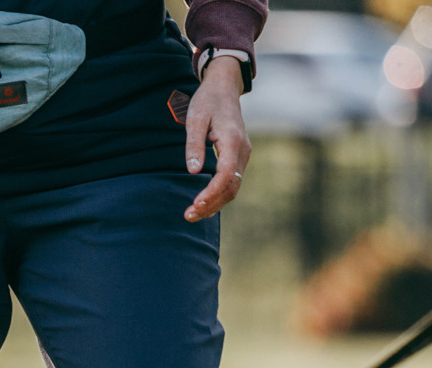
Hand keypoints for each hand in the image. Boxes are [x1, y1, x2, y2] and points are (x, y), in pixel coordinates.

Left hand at [184, 54, 250, 221]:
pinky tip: (203, 203)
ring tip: (193, 214)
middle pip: (232, 187)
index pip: (225, 175)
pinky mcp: (238, 156)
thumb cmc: (208, 101)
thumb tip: (193, 171)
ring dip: (215, 203)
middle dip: (212, 204)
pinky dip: (219, 195)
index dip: (211, 193)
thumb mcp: (195, 119)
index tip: (195, 205)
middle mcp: (242, 150)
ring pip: (233, 187)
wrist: (224, 87)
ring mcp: (242, 154)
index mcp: (233, 141)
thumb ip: (193, 145)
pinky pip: (231, 181)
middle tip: (189, 216)